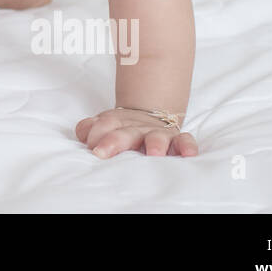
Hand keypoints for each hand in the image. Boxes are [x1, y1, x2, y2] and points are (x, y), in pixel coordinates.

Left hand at [75, 108, 198, 157]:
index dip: (97, 133)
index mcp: (117, 122)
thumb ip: (89, 128)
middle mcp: (137, 127)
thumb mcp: (104, 125)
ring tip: (154, 153)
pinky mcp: (177, 140)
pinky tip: (188, 154)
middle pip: (126, 133)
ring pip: (156, 137)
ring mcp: (158, 133)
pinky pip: (185, 141)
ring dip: (155, 144)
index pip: (105, 124)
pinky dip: (187, 146)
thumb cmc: (123, 128)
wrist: (150, 116)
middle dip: (114, 142)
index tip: (91, 147)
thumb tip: (83, 135)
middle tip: (102, 152)